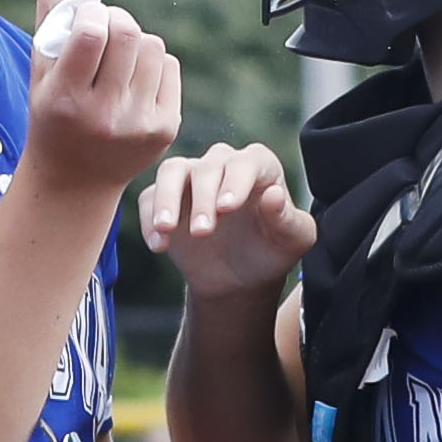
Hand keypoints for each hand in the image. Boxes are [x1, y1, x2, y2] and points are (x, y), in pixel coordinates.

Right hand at [20, 0, 180, 199]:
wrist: (75, 181)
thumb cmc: (53, 113)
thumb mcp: (39, 71)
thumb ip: (51, 17)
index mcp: (65, 98)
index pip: (91, 33)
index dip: (91, 13)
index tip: (85, 19)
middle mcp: (104, 114)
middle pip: (128, 34)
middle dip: (117, 19)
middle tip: (106, 27)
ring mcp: (138, 124)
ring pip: (154, 47)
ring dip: (136, 40)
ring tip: (119, 56)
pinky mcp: (165, 129)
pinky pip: (170, 67)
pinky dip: (154, 62)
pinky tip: (135, 77)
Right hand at [138, 142, 315, 298]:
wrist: (239, 278)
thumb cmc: (271, 252)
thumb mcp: (292, 241)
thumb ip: (287, 219)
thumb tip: (274, 195)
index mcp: (260, 167)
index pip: (248, 163)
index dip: (236, 182)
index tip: (227, 208)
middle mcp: (224, 164)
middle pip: (207, 168)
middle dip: (203, 199)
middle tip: (203, 232)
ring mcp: (191, 178)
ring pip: (172, 171)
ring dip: (167, 199)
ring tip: (166, 229)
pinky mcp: (164, 197)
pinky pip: (149, 197)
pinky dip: (149, 219)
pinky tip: (158, 245)